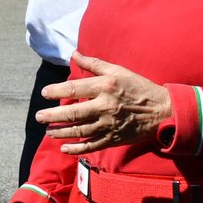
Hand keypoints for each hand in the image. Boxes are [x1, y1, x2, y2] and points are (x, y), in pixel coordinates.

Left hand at [38, 51, 171, 155]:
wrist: (162, 110)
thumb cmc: (138, 87)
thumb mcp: (118, 70)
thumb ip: (94, 64)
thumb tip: (74, 53)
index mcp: (105, 87)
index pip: (74, 88)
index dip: (56, 91)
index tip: (44, 93)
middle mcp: (105, 106)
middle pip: (73, 112)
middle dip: (52, 116)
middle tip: (39, 117)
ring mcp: (109, 124)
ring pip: (79, 130)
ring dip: (61, 132)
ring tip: (48, 131)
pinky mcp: (114, 138)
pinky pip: (92, 145)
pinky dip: (77, 148)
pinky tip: (64, 148)